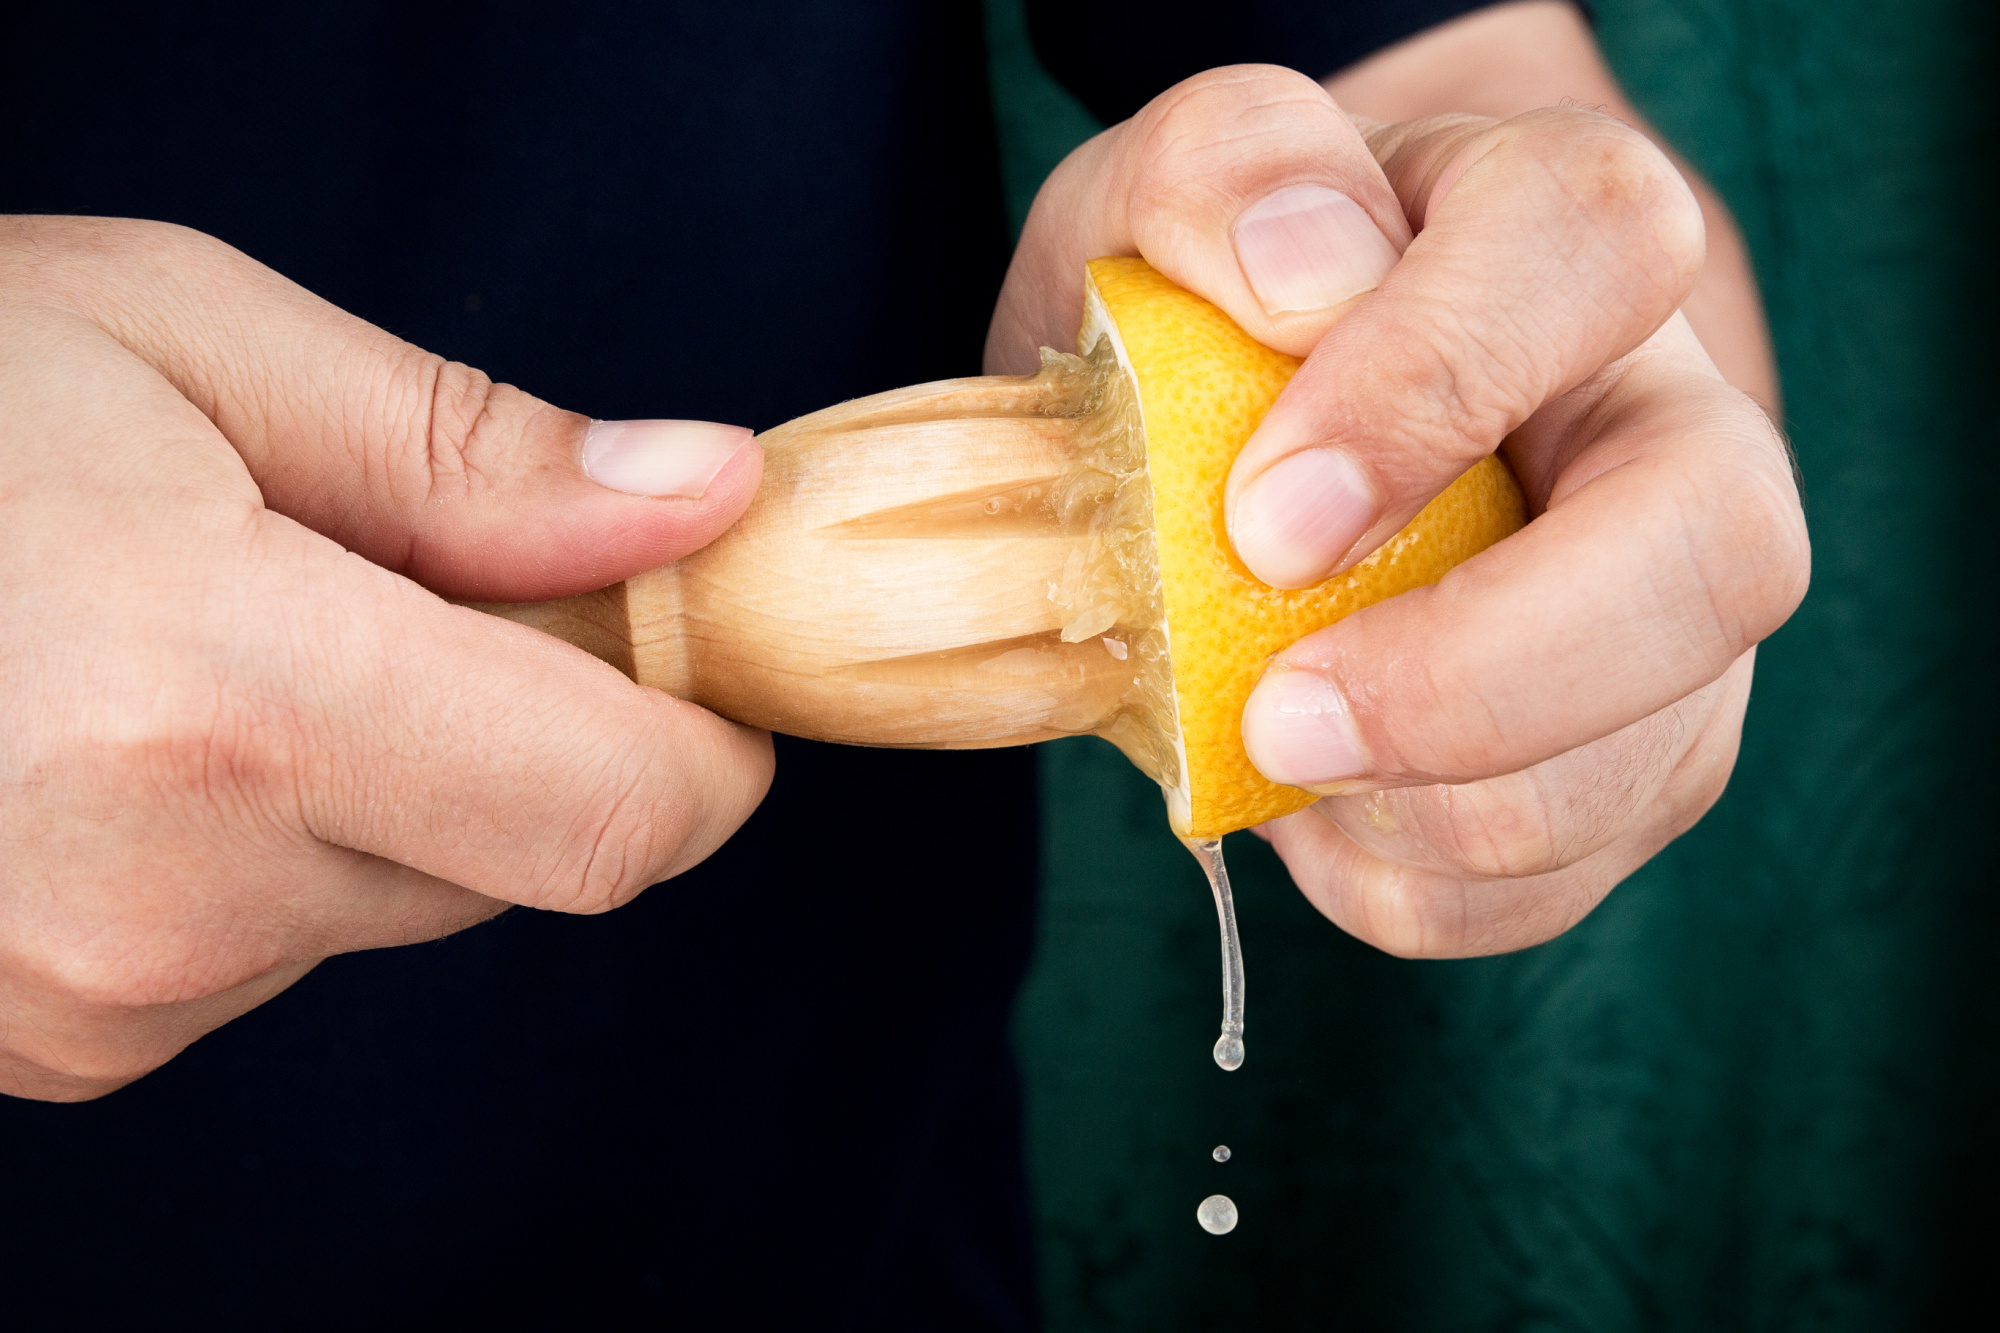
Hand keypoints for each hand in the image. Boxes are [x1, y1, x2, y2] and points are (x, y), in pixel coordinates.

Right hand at [0, 217, 772, 1099]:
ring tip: (208, 639)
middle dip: (524, 727)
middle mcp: (165, 897)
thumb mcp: (192, 342)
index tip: (687, 660)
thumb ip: (476, 458)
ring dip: (383, 779)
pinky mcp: (55, 1041)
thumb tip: (702, 504)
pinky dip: (269, 844)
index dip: (699, 745)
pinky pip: (271, 944)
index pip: (619, 818)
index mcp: (226, 703)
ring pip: (399, 898)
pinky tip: (136, 733)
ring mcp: (94, 999)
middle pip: (529, 856)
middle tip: (388, 584)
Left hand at [988, 67, 1807, 955]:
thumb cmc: (1217, 311)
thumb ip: (1227, 170)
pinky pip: (1557, 881)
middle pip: (1716, 552)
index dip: (1435, 384)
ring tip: (1269, 746)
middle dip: (1487, 674)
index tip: (1260, 519)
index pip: (1592, 251)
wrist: (1227, 436)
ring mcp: (1664, 617)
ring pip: (1648, 759)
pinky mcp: (1625, 762)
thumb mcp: (1168, 201)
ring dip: (1431, 805)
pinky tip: (1316, 820)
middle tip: (1281, 719)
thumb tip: (1302, 273)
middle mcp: (1665, 428)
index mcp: (1562, 240)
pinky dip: (1410, 885)